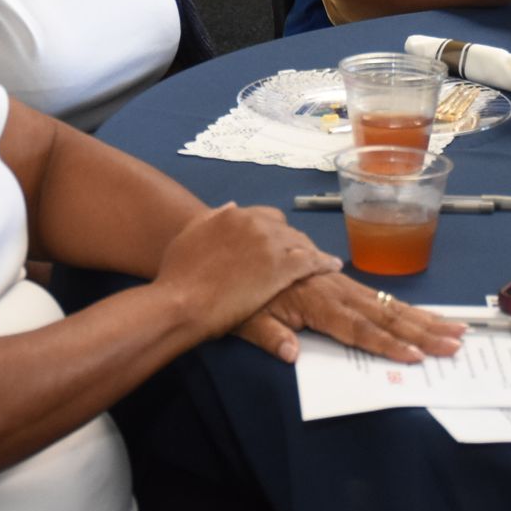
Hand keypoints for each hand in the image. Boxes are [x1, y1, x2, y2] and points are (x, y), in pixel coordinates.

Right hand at [154, 203, 341, 341]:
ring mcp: (269, 243)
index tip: (277, 243)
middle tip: (299, 254)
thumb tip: (229, 208)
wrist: (182, 301)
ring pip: (300, 242)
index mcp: (230, 216)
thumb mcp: (189, 238)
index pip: (264, 217)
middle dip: (294, 241)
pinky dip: (323, 262)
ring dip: (311, 250)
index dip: (274, 231)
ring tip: (322, 260)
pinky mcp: (281, 266)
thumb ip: (210, 221)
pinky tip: (331, 266)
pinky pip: (311, 260)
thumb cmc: (178, 277)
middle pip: (285, 228)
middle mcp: (252, 223)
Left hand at [235, 271, 464, 363]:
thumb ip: (269, 335)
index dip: (388, 344)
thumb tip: (293, 354)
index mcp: (315, 300)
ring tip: (454, 329)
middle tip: (456, 342)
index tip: (417, 356)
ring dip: (421, 318)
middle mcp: (334, 289)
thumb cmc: (235, 289)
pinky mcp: (337, 278)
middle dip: (422, 330)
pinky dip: (401, 307)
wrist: (228, 246)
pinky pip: (375, 295)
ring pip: (386, 303)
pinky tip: (421, 316)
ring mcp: (338, 282)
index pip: (358, 328)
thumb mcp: (244, 317)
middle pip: (384, 313)